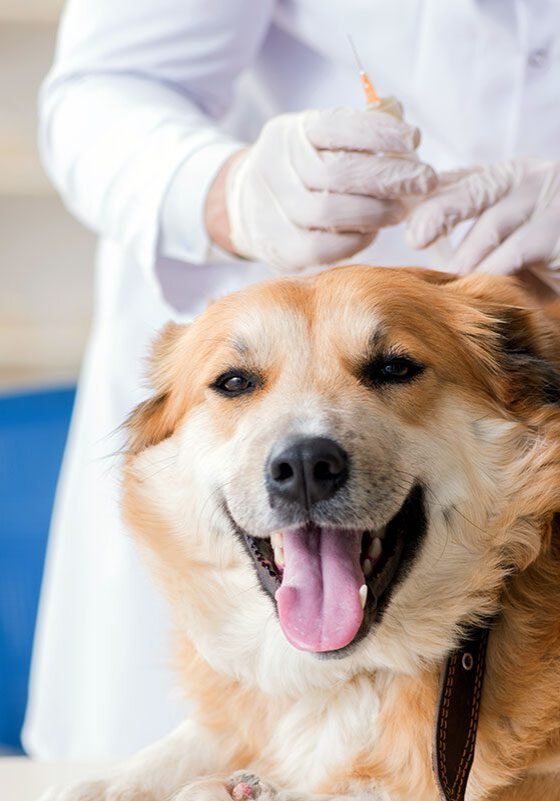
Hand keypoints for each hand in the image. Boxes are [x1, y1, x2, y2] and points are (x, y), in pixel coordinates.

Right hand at [206, 107, 435, 271]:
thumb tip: (408, 140)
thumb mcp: (316, 138)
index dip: (379, 133)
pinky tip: (373, 230)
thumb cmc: (298, 169)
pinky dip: (357, 239)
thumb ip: (356, 136)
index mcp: (290, 134)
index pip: (336, 128)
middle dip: (388, 176)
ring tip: (401, 209)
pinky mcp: (281, 248)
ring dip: (376, 211)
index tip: (414, 139)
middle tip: (424, 180)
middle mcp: (275, 168)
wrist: (244, 207)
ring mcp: (273, 211)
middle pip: (337, 174)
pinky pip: (325, 247)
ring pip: (330, 212)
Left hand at [406, 158, 559, 289]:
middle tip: (415, 238)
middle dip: (437, 214)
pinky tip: (482, 286)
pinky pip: (515, 252)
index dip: (427, 196)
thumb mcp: (503, 239)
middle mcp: (527, 180)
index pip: (459, 180)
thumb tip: (415, 235)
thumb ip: (469, 232)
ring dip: (466, 259)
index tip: (402, 217)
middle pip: (471, 192)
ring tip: (452, 280)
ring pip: (491, 226)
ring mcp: (548, 200)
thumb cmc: (542, 257)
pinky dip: (493, 272)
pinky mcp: (559, 231)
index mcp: (507, 177)